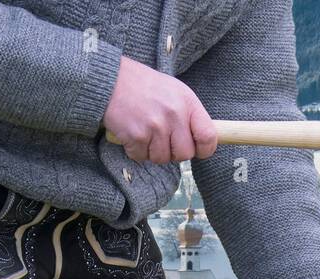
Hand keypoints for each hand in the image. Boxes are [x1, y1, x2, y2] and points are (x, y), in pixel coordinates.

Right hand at [103, 57, 217, 164]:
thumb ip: (188, 114)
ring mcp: (156, 126)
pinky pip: (141, 157)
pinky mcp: (137, 136)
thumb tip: (199, 140)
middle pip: (185, 154)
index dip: (204, 149)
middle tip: (163, 140)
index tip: (197, 149)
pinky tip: (132, 133)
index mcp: (187, 102)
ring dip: (152, 151)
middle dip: (174, 152)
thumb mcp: (174, 91)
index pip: (208, 136)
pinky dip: (135, 150)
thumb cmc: (143, 85)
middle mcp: (174, 115)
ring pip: (162, 158)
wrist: (110, 79)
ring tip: (145, 133)